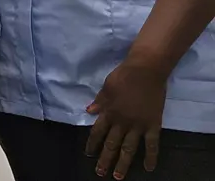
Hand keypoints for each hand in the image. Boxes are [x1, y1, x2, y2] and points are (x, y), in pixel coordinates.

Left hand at [85, 58, 167, 179]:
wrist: (146, 70)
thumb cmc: (124, 75)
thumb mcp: (106, 87)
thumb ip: (99, 101)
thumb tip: (89, 111)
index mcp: (108, 112)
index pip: (97, 132)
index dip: (92, 144)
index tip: (88, 154)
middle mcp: (121, 122)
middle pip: (111, 144)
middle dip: (105, 159)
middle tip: (100, 172)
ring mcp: (138, 125)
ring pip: (129, 148)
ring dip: (123, 163)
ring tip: (118, 176)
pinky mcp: (153, 124)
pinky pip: (152, 144)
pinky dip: (151, 157)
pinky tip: (148, 168)